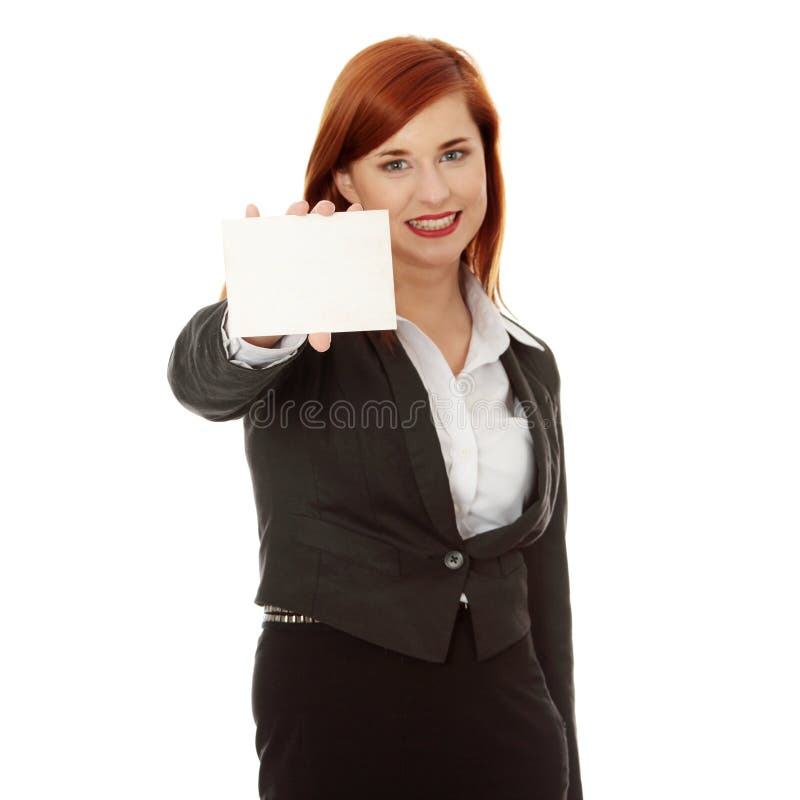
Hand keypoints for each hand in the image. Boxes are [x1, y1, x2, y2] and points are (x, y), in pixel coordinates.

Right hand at [242, 199, 363, 352]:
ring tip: (299, 208)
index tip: (357, 211)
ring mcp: (281, 239)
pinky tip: (252, 209)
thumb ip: (318, 327)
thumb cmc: (302, 304)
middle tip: (327, 211)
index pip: (338, 232)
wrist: (273, 305)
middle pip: (315, 220)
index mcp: (324, 252)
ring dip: (294, 210)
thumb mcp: (310, 316)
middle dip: (322, 210)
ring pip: (288, 218)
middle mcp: (304, 239)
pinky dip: (252, 217)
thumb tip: (322, 346)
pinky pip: (253, 227)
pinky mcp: (258, 242)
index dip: (348, 220)